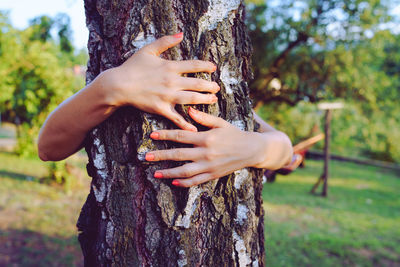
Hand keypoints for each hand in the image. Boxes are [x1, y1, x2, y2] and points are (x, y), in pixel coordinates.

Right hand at [107, 33, 219, 130]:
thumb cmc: (132, 67)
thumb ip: (166, 41)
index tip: (214, 68)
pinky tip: (195, 128)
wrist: (118, 85)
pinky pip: (176, 117)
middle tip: (217, 88)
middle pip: (197, 84)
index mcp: (170, 67)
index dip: (206, 66)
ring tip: (213, 100)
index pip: (193, 66)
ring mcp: (167, 96)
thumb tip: (181, 34)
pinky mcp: (161, 108)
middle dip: (210, 86)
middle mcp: (172, 82)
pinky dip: (186, 124)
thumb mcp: (148, 50)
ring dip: (204, 100)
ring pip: (191, 99)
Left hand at [145, 107, 264, 186]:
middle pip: (178, 155)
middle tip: (146, 157)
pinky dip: (184, 183)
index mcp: (206, 137)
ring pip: (185, 171)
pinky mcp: (213, 175)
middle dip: (161, 155)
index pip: (181, 136)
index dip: (165, 135)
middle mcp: (206, 153)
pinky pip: (196, 181)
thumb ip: (204, 117)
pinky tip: (174, 182)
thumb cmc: (234, 134)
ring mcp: (209, 166)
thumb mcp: (221, 123)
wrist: (251, 150)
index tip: (152, 135)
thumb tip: (189, 110)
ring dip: (169, 172)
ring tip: (156, 173)